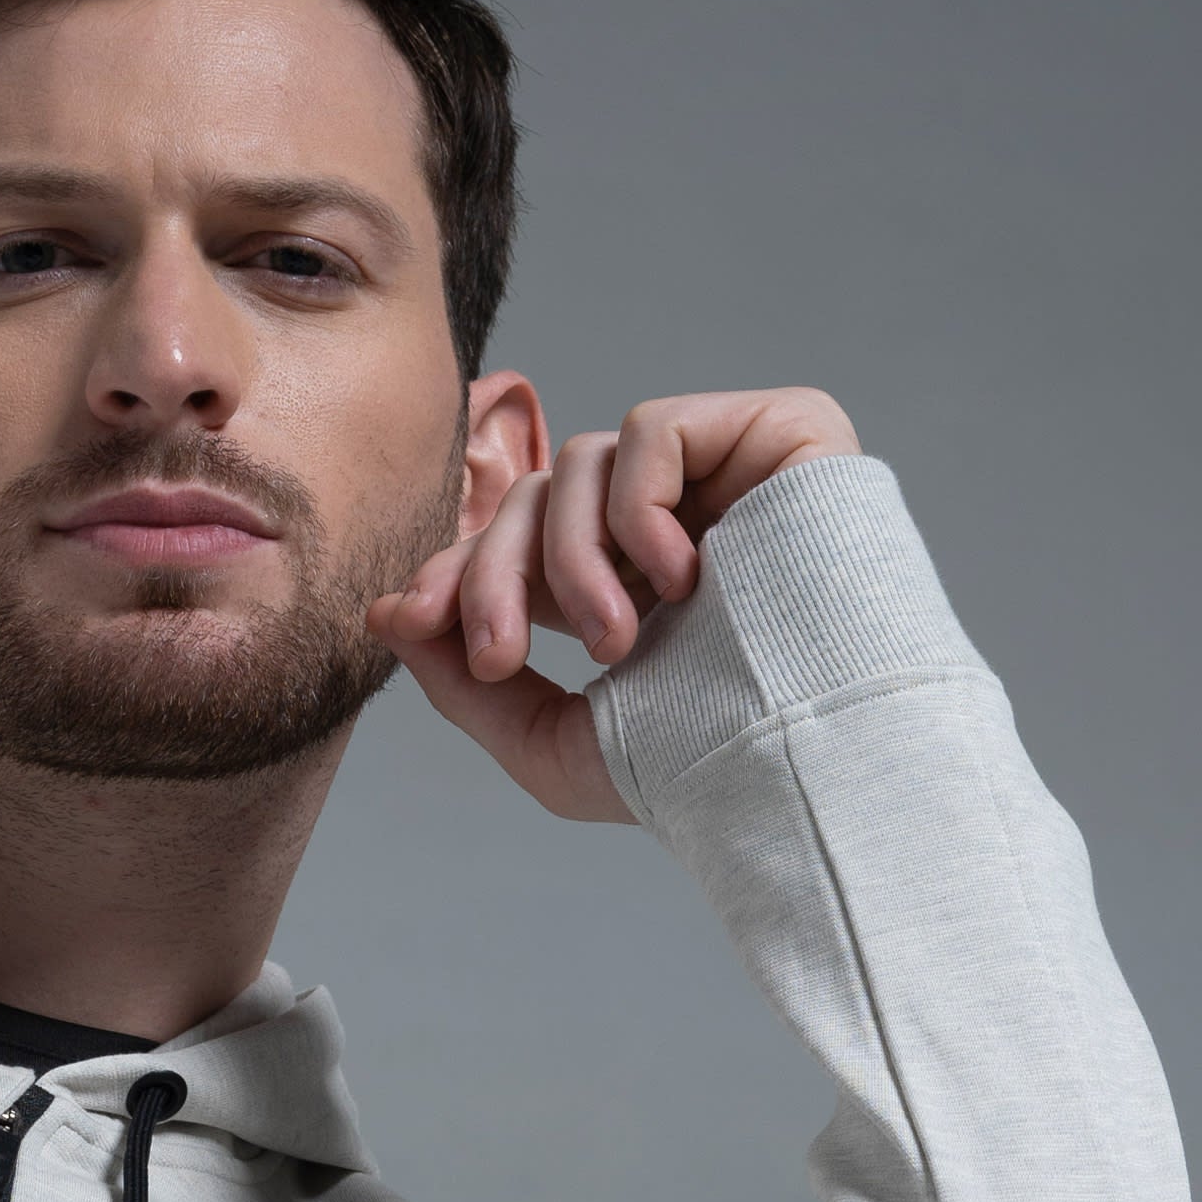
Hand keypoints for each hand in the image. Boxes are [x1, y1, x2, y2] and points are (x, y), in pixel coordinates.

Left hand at [370, 388, 860, 822]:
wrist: (813, 761)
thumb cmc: (705, 771)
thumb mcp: (556, 744)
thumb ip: (470, 685)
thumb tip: (388, 614)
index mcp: (629, 590)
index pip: (517, 546)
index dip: (455, 572)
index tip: (408, 619)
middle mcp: (674, 525)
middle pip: (533, 500)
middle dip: (492, 575)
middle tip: (498, 658)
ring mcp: (725, 476)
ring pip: (580, 465)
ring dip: (571, 561)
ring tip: (619, 642)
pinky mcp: (775, 431)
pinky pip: (651, 430)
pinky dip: (638, 508)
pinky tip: (679, 581)